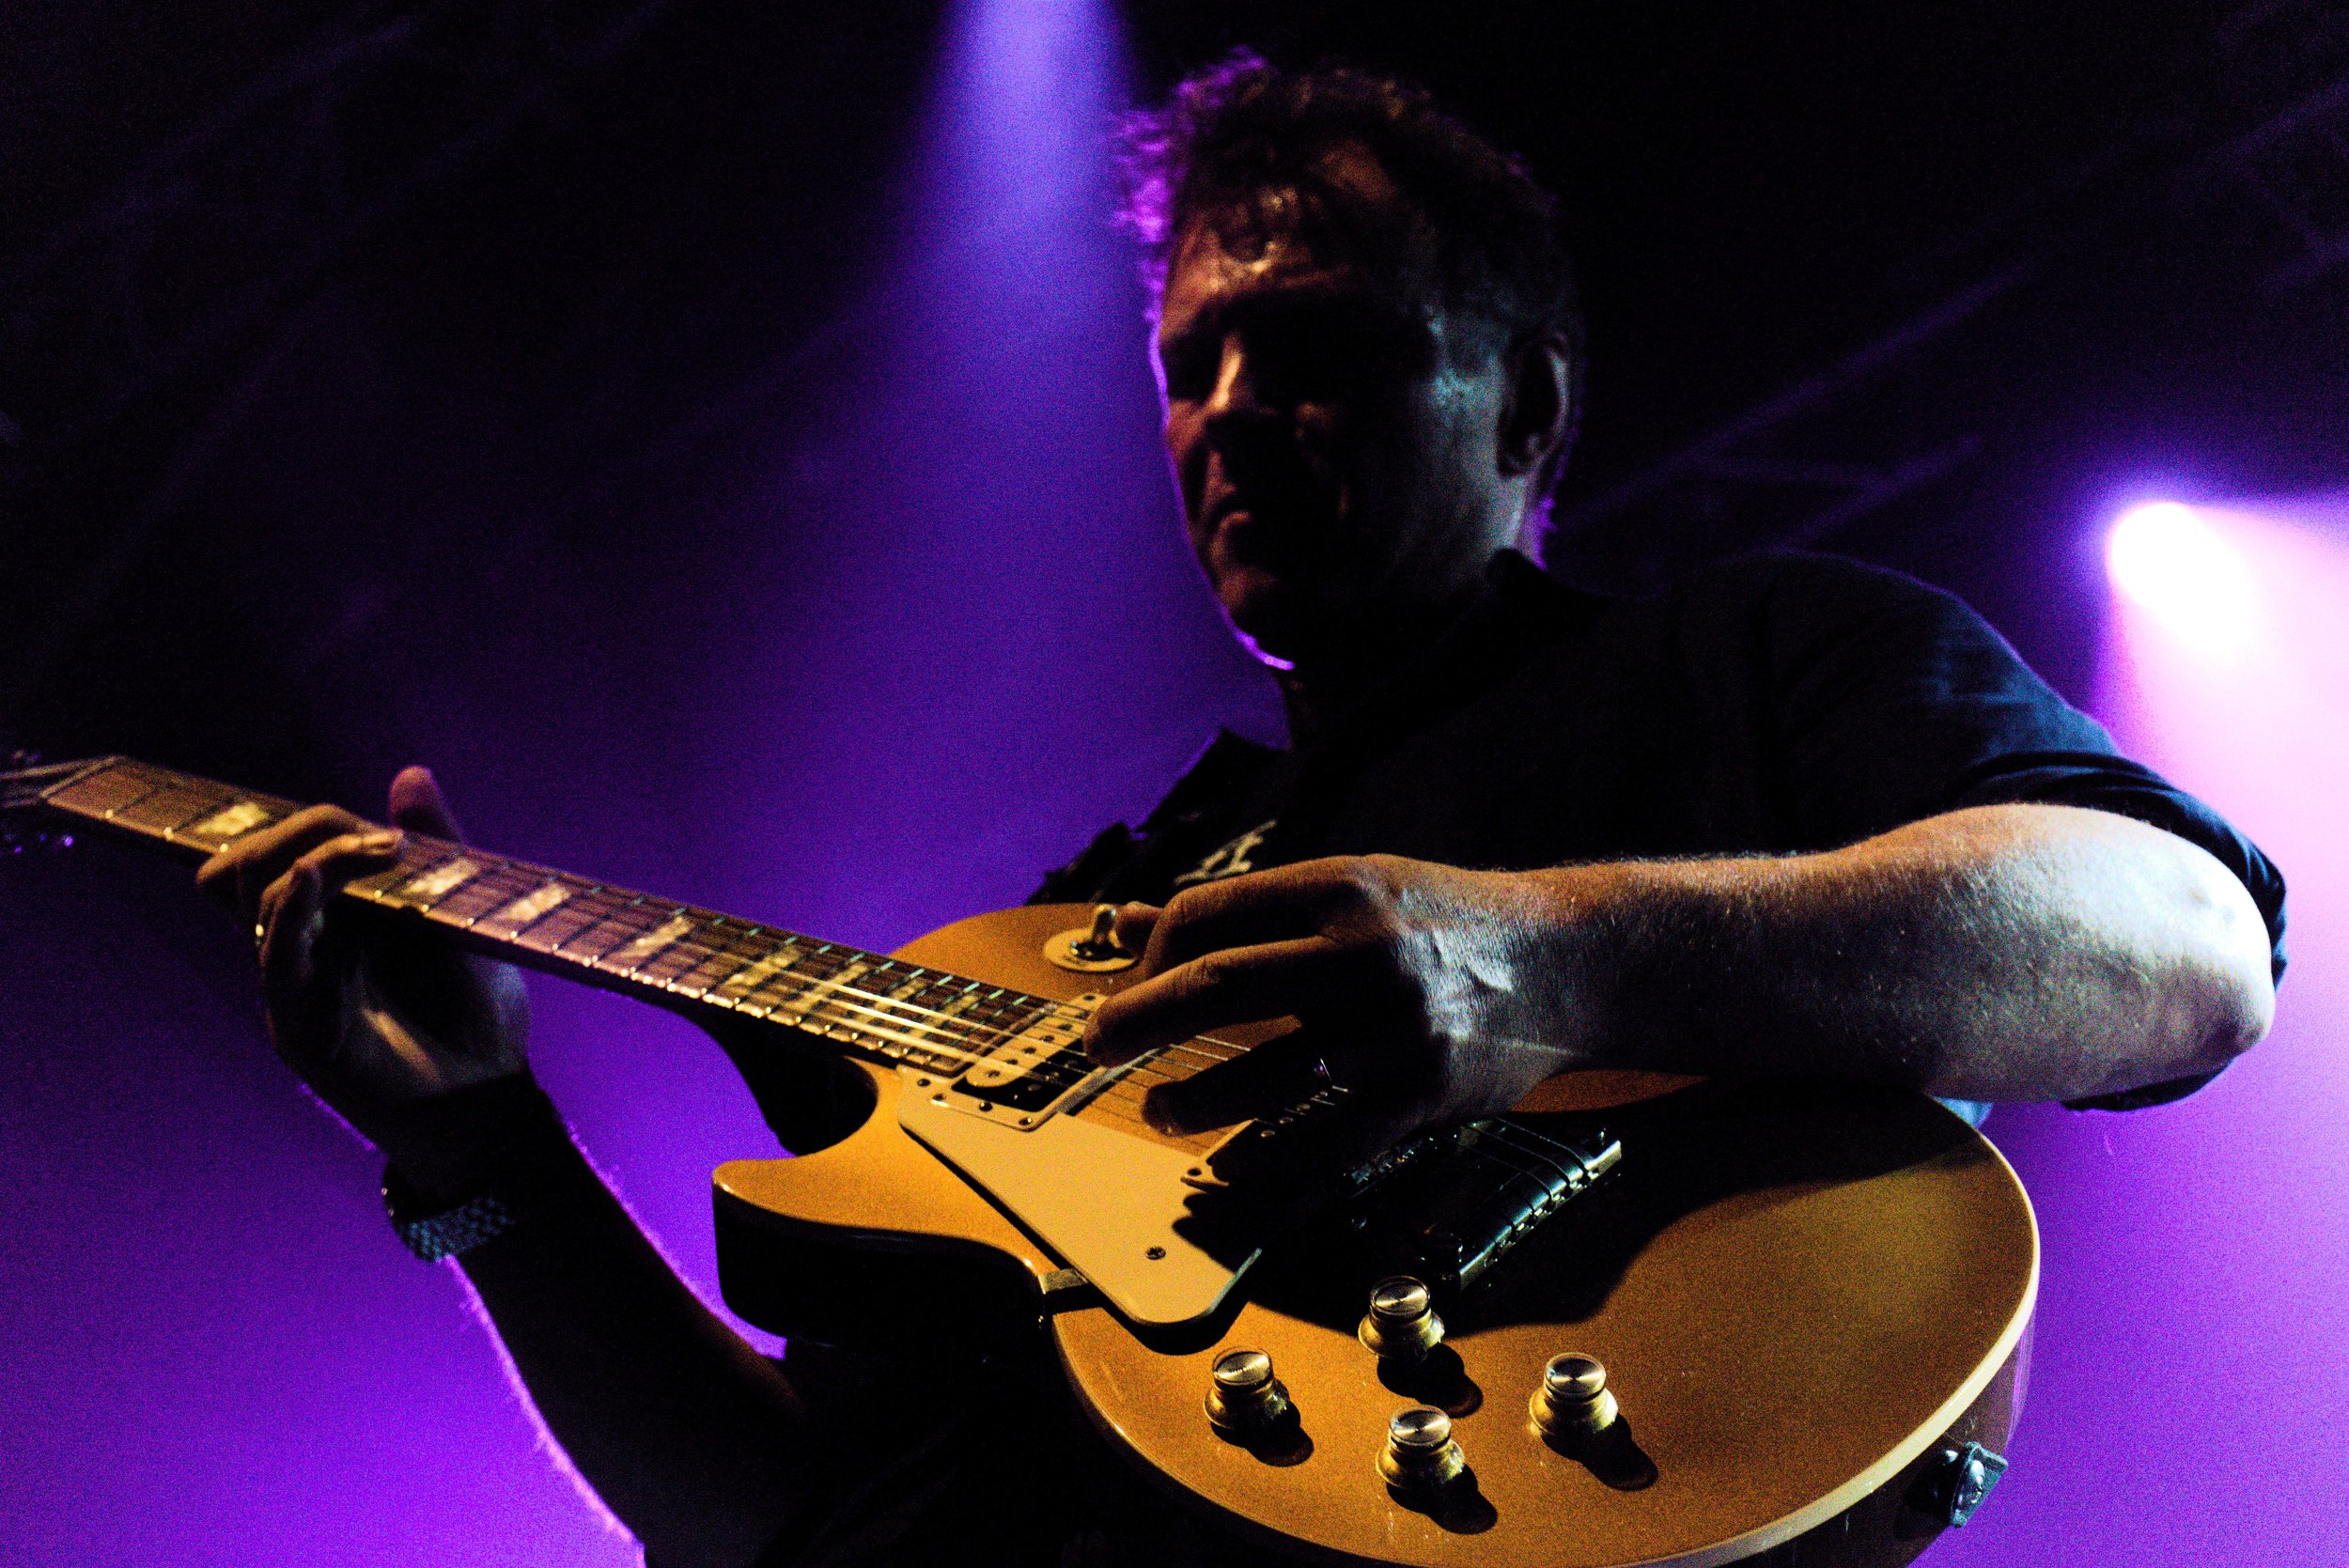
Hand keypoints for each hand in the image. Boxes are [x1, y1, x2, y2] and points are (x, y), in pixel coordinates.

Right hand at [196, 766, 529, 1170]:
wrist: (489, 1100)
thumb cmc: (476, 1010)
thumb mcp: (462, 915)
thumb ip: (437, 846)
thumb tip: (408, 772)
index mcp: (335, 915)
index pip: (286, 847)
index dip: (316, 824)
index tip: (386, 830)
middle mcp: (305, 945)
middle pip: (255, 864)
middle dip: (306, 832)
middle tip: (380, 840)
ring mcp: (296, 985)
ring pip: (260, 901)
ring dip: (315, 861)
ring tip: (377, 853)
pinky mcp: (300, 1027)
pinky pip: (277, 960)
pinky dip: (290, 914)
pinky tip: (312, 882)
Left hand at [1081, 855, 1585, 1179]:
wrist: (1564, 961)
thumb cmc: (1440, 921)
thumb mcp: (1352, 888)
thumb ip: (1245, 911)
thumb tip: (1132, 922)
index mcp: (1339, 885)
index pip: (1209, 915)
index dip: (1151, 954)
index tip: (1129, 986)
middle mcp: (1364, 949)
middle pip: (1217, 986)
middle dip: (1140, 1021)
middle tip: (1099, 1046)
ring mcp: (1396, 1026)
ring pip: (1265, 1073)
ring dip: (1195, 1100)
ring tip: (1160, 1109)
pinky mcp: (1424, 1093)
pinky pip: (1329, 1141)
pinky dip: (1269, 1159)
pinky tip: (1230, 1164)